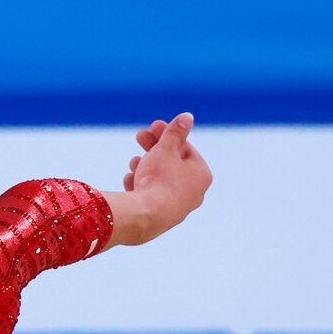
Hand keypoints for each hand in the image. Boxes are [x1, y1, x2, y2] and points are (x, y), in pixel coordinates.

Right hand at [112, 112, 211, 244]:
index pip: (186, 148)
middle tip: (139, 136)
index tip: (153, 126)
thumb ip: (175, 132)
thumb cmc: (160, 179)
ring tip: (133, 161)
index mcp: (201, 174)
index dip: (168, 135)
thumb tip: (187, 116)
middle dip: (155, 149)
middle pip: (173, 164)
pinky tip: (130, 180)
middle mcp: (195, 191)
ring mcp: (179, 206)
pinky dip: (142, 185)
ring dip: (147, 167)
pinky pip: (153, 195)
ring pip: (162, 180)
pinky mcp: (163, 217)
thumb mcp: (166, 149)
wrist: (146, 215)